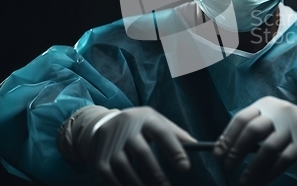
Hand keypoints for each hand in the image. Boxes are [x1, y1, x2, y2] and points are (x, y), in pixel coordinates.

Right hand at [58, 105, 195, 185]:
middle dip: (156, 174)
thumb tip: (197, 146)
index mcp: (145, 118)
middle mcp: (126, 128)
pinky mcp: (99, 158)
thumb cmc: (138, 126)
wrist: (100, 124)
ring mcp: (110, 143)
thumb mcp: (155, 122)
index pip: (162, 132)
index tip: (185, 168)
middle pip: (142, 152)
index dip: (174, 150)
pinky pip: (110, 176)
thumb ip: (175, 134)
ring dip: (139, 184)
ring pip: (125, 167)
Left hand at [213, 96, 296, 184]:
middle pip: (253, 130)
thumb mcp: (271, 122)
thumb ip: (252, 132)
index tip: (217, 154)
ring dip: (253, 167)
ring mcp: (293, 126)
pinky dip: (269, 173)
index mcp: (266, 104)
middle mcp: (279, 111)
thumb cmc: (289, 129)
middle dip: (237, 150)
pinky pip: (284, 160)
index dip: (227, 137)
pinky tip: (260, 181)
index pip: (241, 118)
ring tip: (243, 181)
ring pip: (268, 148)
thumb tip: (224, 150)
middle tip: (228, 166)